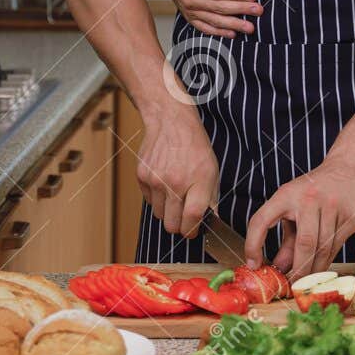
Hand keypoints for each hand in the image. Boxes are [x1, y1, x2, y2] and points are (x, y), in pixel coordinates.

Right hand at [136, 106, 219, 238]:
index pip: (192, 219)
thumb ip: (211, 198)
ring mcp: (155, 180)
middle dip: (179, 226)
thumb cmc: (195, 146)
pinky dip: (157, 198)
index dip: (192, 231)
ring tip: (175, 196)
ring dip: (167, 212)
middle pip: (172, 225)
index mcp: (197, 181)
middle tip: (184, 219)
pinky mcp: (142, 176)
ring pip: (159, 215)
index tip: (193, 232)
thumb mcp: (212, 170)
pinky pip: (149, 201)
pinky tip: (164, 183)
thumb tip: (210, 221)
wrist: (171, 122)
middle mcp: (174, 183)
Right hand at [157, 0, 262, 37]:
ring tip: (250, 28)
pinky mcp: (191, 18)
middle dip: (240, 9)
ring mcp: (189, 11)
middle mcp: (189, 0)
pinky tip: (233, 34)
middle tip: (258, 10)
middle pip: (218, 7)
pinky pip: (205, 28)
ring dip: (233, 24)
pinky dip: (219, 32)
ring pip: (214, 20)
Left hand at [244, 156, 354, 278]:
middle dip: (298, 270)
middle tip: (291, 287)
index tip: (254, 264)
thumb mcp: (293, 208)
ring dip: (314, 270)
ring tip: (306, 282)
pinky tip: (321, 268)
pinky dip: (326, 262)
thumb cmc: (313, 192)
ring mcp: (332, 207)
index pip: (261, 220)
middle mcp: (309, 199)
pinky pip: (336, 247)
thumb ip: (286, 240)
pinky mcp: (350, 217)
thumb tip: (280, 270)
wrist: (348, 170)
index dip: (253, 244)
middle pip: (303, 243)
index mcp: (286, 195)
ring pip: (323, 249)